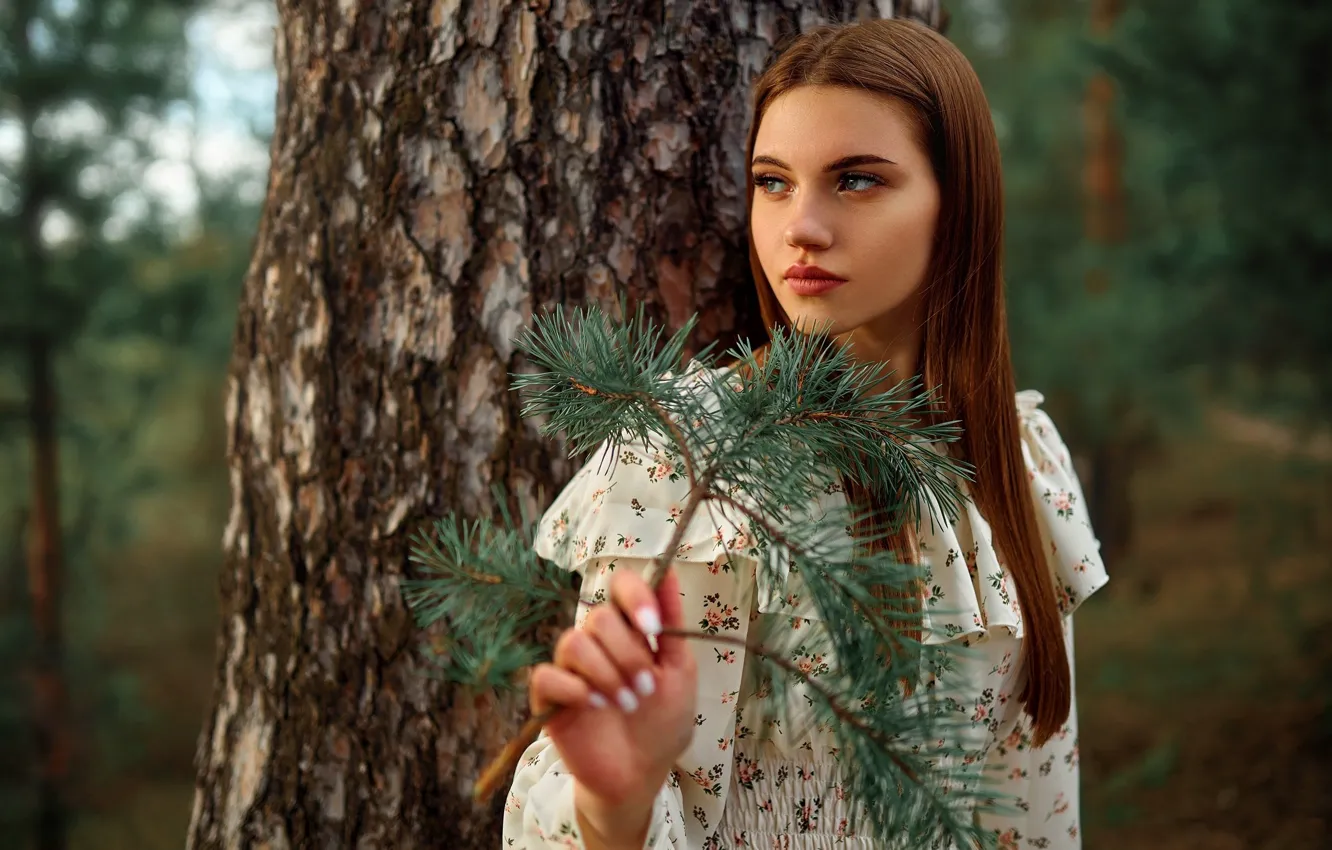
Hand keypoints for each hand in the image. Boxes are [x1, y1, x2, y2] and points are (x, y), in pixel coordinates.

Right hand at [527, 565, 697, 844]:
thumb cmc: (663, 723)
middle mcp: (597, 642)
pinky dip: (573, 688)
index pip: (620, 585)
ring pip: (573, 642)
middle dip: (628, 654)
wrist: (641, 774)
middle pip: (598, 617)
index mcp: (629, 630)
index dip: (635, 597)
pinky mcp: (549, 697)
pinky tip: (594, 706)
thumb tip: (671, 571)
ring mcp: (572, 668)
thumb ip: (673, 623)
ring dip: (605, 674)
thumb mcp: (680, 671)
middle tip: (645, 688)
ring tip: (626, 703)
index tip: (653, 628)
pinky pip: (547, 675)